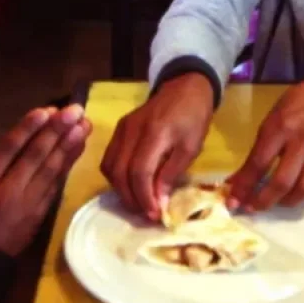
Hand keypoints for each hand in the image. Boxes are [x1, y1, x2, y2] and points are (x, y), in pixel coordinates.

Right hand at [0, 105, 90, 255]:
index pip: (8, 150)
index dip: (28, 129)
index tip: (47, 110)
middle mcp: (6, 192)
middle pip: (35, 157)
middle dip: (56, 132)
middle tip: (75, 111)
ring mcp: (26, 205)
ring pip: (50, 171)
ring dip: (68, 147)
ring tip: (83, 127)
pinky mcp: (38, 216)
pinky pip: (54, 188)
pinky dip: (66, 168)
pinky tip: (76, 151)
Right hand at [101, 72, 213, 221]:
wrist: (184, 88)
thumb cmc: (193, 117)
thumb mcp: (191, 147)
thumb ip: (172, 174)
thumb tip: (159, 202)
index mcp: (154, 134)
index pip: (139, 172)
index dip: (145, 197)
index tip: (156, 215)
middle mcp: (131, 131)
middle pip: (119, 173)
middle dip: (131, 198)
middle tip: (146, 214)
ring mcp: (121, 129)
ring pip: (110, 167)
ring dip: (121, 190)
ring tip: (138, 202)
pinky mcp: (119, 129)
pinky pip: (110, 158)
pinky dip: (116, 177)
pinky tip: (130, 185)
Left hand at [226, 73, 303, 212]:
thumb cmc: (295, 105)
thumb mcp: (271, 120)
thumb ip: (257, 149)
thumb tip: (239, 177)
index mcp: (280, 128)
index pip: (259, 163)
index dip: (244, 184)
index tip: (232, 198)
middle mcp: (299, 143)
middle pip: (281, 181)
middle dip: (262, 200)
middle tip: (247, 209)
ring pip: (302, 189)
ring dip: (282, 202)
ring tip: (268, 205)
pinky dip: (298, 197)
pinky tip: (286, 197)